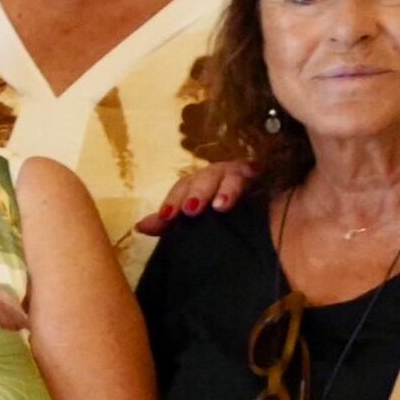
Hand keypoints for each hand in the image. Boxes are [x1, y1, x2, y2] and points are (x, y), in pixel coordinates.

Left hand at [141, 158, 255, 236]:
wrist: (258, 213)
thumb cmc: (218, 217)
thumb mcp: (192, 220)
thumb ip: (168, 224)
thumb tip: (139, 227)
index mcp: (199, 184)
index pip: (182, 187)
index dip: (173, 200)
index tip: (166, 216)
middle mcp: (217, 175)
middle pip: (205, 178)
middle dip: (197, 193)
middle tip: (191, 210)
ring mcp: (240, 173)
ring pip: (230, 176)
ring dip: (225, 189)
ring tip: (221, 206)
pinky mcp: (260, 176)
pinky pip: (255, 173)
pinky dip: (253, 172)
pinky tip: (255, 173)